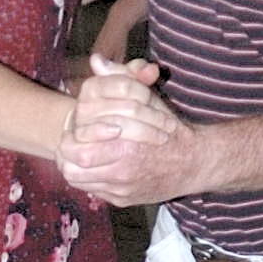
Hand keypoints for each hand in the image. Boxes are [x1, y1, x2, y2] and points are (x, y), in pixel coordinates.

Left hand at [59, 55, 191, 203]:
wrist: (194, 163)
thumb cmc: (168, 128)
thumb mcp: (146, 99)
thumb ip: (120, 79)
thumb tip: (97, 61)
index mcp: (125, 145)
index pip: (75, 145)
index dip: (71, 134)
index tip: (76, 126)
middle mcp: (122, 171)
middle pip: (72, 165)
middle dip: (68, 150)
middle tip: (72, 140)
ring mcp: (121, 189)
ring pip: (78, 179)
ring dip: (74, 164)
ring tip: (79, 152)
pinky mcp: (122, 200)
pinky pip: (93, 191)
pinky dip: (89, 177)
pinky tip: (96, 165)